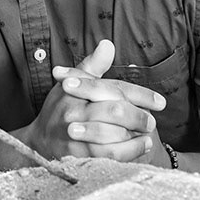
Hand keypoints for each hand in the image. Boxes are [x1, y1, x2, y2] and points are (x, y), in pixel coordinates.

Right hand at [23, 40, 165, 162]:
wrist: (39, 141)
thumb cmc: (60, 109)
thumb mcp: (71, 83)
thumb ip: (92, 66)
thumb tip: (108, 44)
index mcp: (74, 90)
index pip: (112, 88)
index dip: (139, 94)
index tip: (160, 102)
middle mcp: (73, 111)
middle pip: (114, 110)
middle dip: (138, 116)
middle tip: (151, 121)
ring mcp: (75, 134)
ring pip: (113, 133)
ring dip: (136, 135)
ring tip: (148, 135)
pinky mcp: (78, 154)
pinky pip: (109, 154)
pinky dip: (130, 150)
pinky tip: (141, 146)